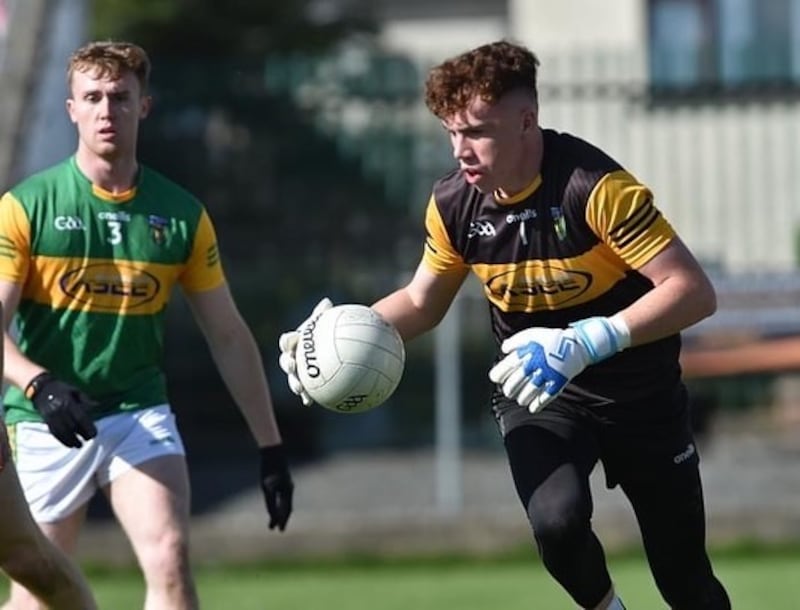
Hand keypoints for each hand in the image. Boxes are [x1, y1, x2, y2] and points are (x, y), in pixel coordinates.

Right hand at [27, 373, 97, 447]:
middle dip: (81, 435)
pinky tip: (68, 444)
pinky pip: (54, 432)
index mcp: (69, 402)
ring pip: (63, 432)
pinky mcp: (46, 420)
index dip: (88, 427)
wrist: (41, 387)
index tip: (94, 434)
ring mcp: (52, 416)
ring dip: (71, 441)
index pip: (80, 418)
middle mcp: (60, 410)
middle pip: (72, 426)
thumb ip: (86, 400)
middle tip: (88, 439)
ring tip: (79, 445)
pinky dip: (62, 440)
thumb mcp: (75, 391)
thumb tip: (98, 406)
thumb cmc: (62, 389)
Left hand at [259, 444, 293, 530]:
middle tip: (278, 530)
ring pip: (284, 503)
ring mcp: (286, 485)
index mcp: (288, 491)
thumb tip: (272, 513)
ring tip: (274, 522)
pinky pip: (281, 497)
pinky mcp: (281, 482)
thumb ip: (270, 500)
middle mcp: (289, 489)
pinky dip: (278, 504)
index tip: (279, 530)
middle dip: (282, 519)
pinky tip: (274, 506)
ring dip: (279, 512)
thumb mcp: (267, 485)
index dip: (282, 520)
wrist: (272, 452)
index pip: (286, 509)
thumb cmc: (269, 468)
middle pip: (287, 507)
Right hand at [278, 297, 332, 405]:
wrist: (331, 348)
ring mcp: (297, 372)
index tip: (290, 341)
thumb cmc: (326, 333)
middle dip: (287, 364)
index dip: (287, 342)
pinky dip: (306, 396)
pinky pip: (305, 391)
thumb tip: (327, 302)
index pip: (287, 341)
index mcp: (294, 343)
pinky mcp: (304, 384)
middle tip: (293, 366)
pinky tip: (310, 403)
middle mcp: (292, 357)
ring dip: (294, 384)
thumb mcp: (326, 324)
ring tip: (300, 389)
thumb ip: (324, 316)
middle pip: (286, 361)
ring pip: (292, 379)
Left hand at [488, 316, 630, 412]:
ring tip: (519, 400)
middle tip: (508, 392)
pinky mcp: (558, 382)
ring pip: (529, 391)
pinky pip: (546, 397)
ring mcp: (547, 375)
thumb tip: (503, 350)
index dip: (499, 374)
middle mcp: (535, 365)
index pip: (508, 366)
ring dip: (522, 398)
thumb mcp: (532, 334)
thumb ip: (516, 342)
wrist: (576, 344)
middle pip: (517, 382)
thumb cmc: (550, 339)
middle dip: (509, 389)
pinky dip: (537, 404)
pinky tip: (531, 408)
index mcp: (527, 353)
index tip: (495, 378)